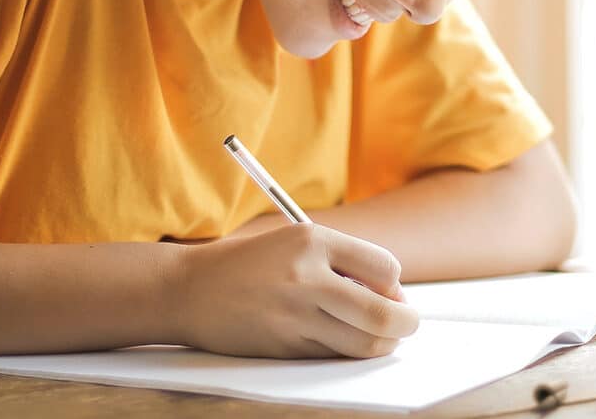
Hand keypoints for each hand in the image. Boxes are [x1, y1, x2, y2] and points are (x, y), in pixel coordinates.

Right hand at [173, 224, 418, 358]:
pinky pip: (334, 355)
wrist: (188, 290)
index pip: (385, 267)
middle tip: (407, 323)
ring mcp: (294, 316)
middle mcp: (305, 277)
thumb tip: (394, 296)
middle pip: (383, 313)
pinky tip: (340, 339)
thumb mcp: (294, 243)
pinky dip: (347, 351)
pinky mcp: (284, 346)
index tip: (390, 291)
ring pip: (364, 342)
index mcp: (312, 240)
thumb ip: (342, 262)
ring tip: (379, 335)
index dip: (395, 285)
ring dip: (383, 343)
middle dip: (406, 323)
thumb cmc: (249, 264)